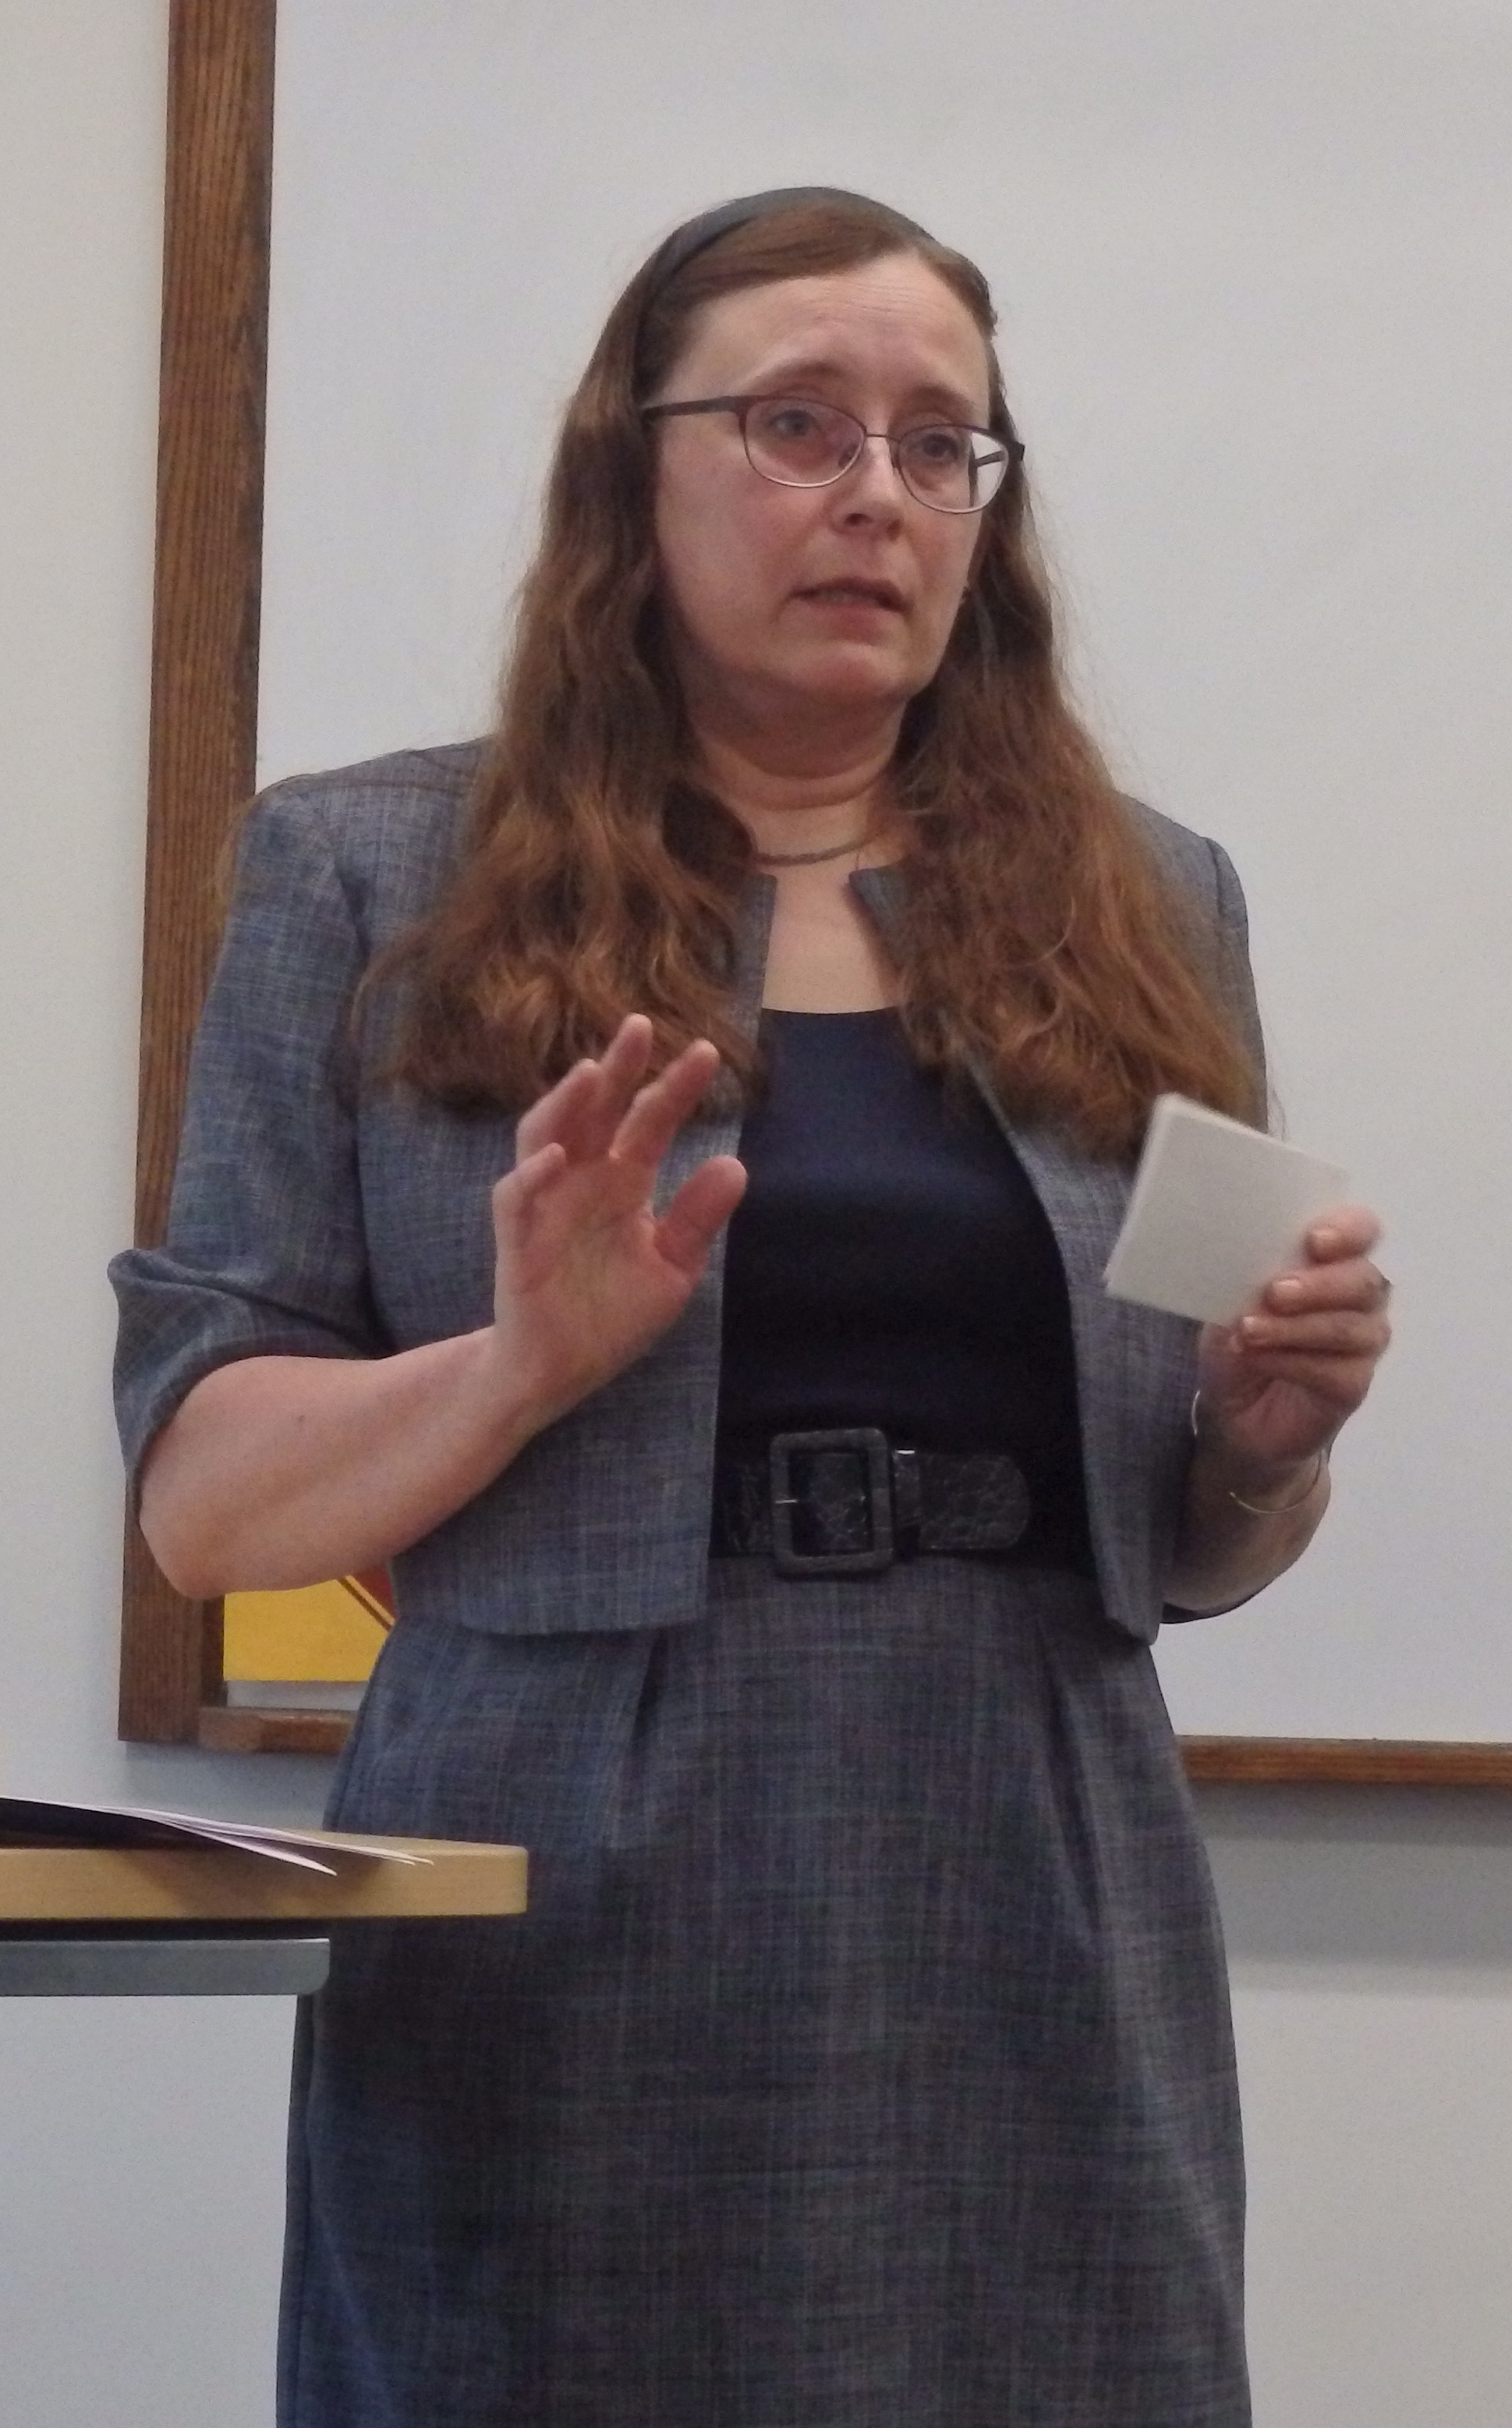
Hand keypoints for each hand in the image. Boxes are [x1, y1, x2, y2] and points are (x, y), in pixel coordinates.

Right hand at [486, 1015, 745, 1426]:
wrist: (560, 1371)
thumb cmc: (611, 1314)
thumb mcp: (672, 1268)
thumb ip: (698, 1220)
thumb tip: (735, 1165)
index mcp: (623, 1181)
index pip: (649, 1122)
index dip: (674, 1088)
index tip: (707, 1053)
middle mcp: (582, 1181)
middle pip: (596, 1111)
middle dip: (616, 1069)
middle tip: (639, 1026)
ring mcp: (546, 1205)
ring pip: (545, 1135)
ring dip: (565, 1104)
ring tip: (591, 1072)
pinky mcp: (518, 1242)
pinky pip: (516, 1199)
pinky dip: (532, 1176)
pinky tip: (557, 1155)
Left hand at [1194, 1206, 1391, 1480]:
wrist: (1233, 1409)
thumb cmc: (1240, 1338)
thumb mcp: (1230, 1301)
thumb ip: (1247, 1279)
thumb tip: (1252, 1270)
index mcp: (1334, 1260)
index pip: (1362, 1230)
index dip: (1348, 1231)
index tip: (1314, 1241)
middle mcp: (1360, 1297)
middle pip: (1363, 1281)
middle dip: (1318, 1285)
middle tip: (1274, 1293)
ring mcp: (1363, 1342)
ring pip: (1350, 1327)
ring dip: (1295, 1328)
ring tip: (1249, 1332)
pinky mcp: (1354, 1384)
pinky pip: (1336, 1370)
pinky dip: (1291, 1362)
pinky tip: (1260, 1360)